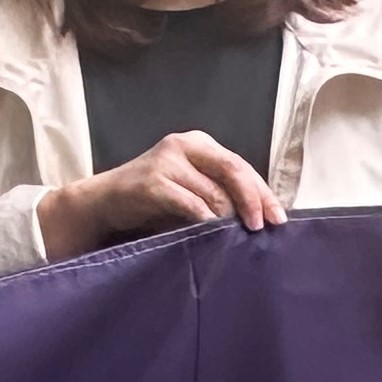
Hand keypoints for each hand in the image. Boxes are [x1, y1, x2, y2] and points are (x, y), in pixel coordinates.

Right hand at [39, 131, 282, 257]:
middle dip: (253, 201)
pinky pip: (192, 205)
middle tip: (262, 227)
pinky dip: (206, 221)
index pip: (241, 165)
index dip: (262, 192)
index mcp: (199, 144)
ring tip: (235, 237)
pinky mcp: (153, 182)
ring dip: (229, 218)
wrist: (103, 202)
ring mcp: (167, 161)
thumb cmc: (152, 200)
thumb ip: (219, 192)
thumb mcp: (190, 188)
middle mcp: (184, 145)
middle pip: (234, 170)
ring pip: (214, 192)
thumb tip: (261, 215)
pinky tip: (212, 234)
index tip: (278, 218)